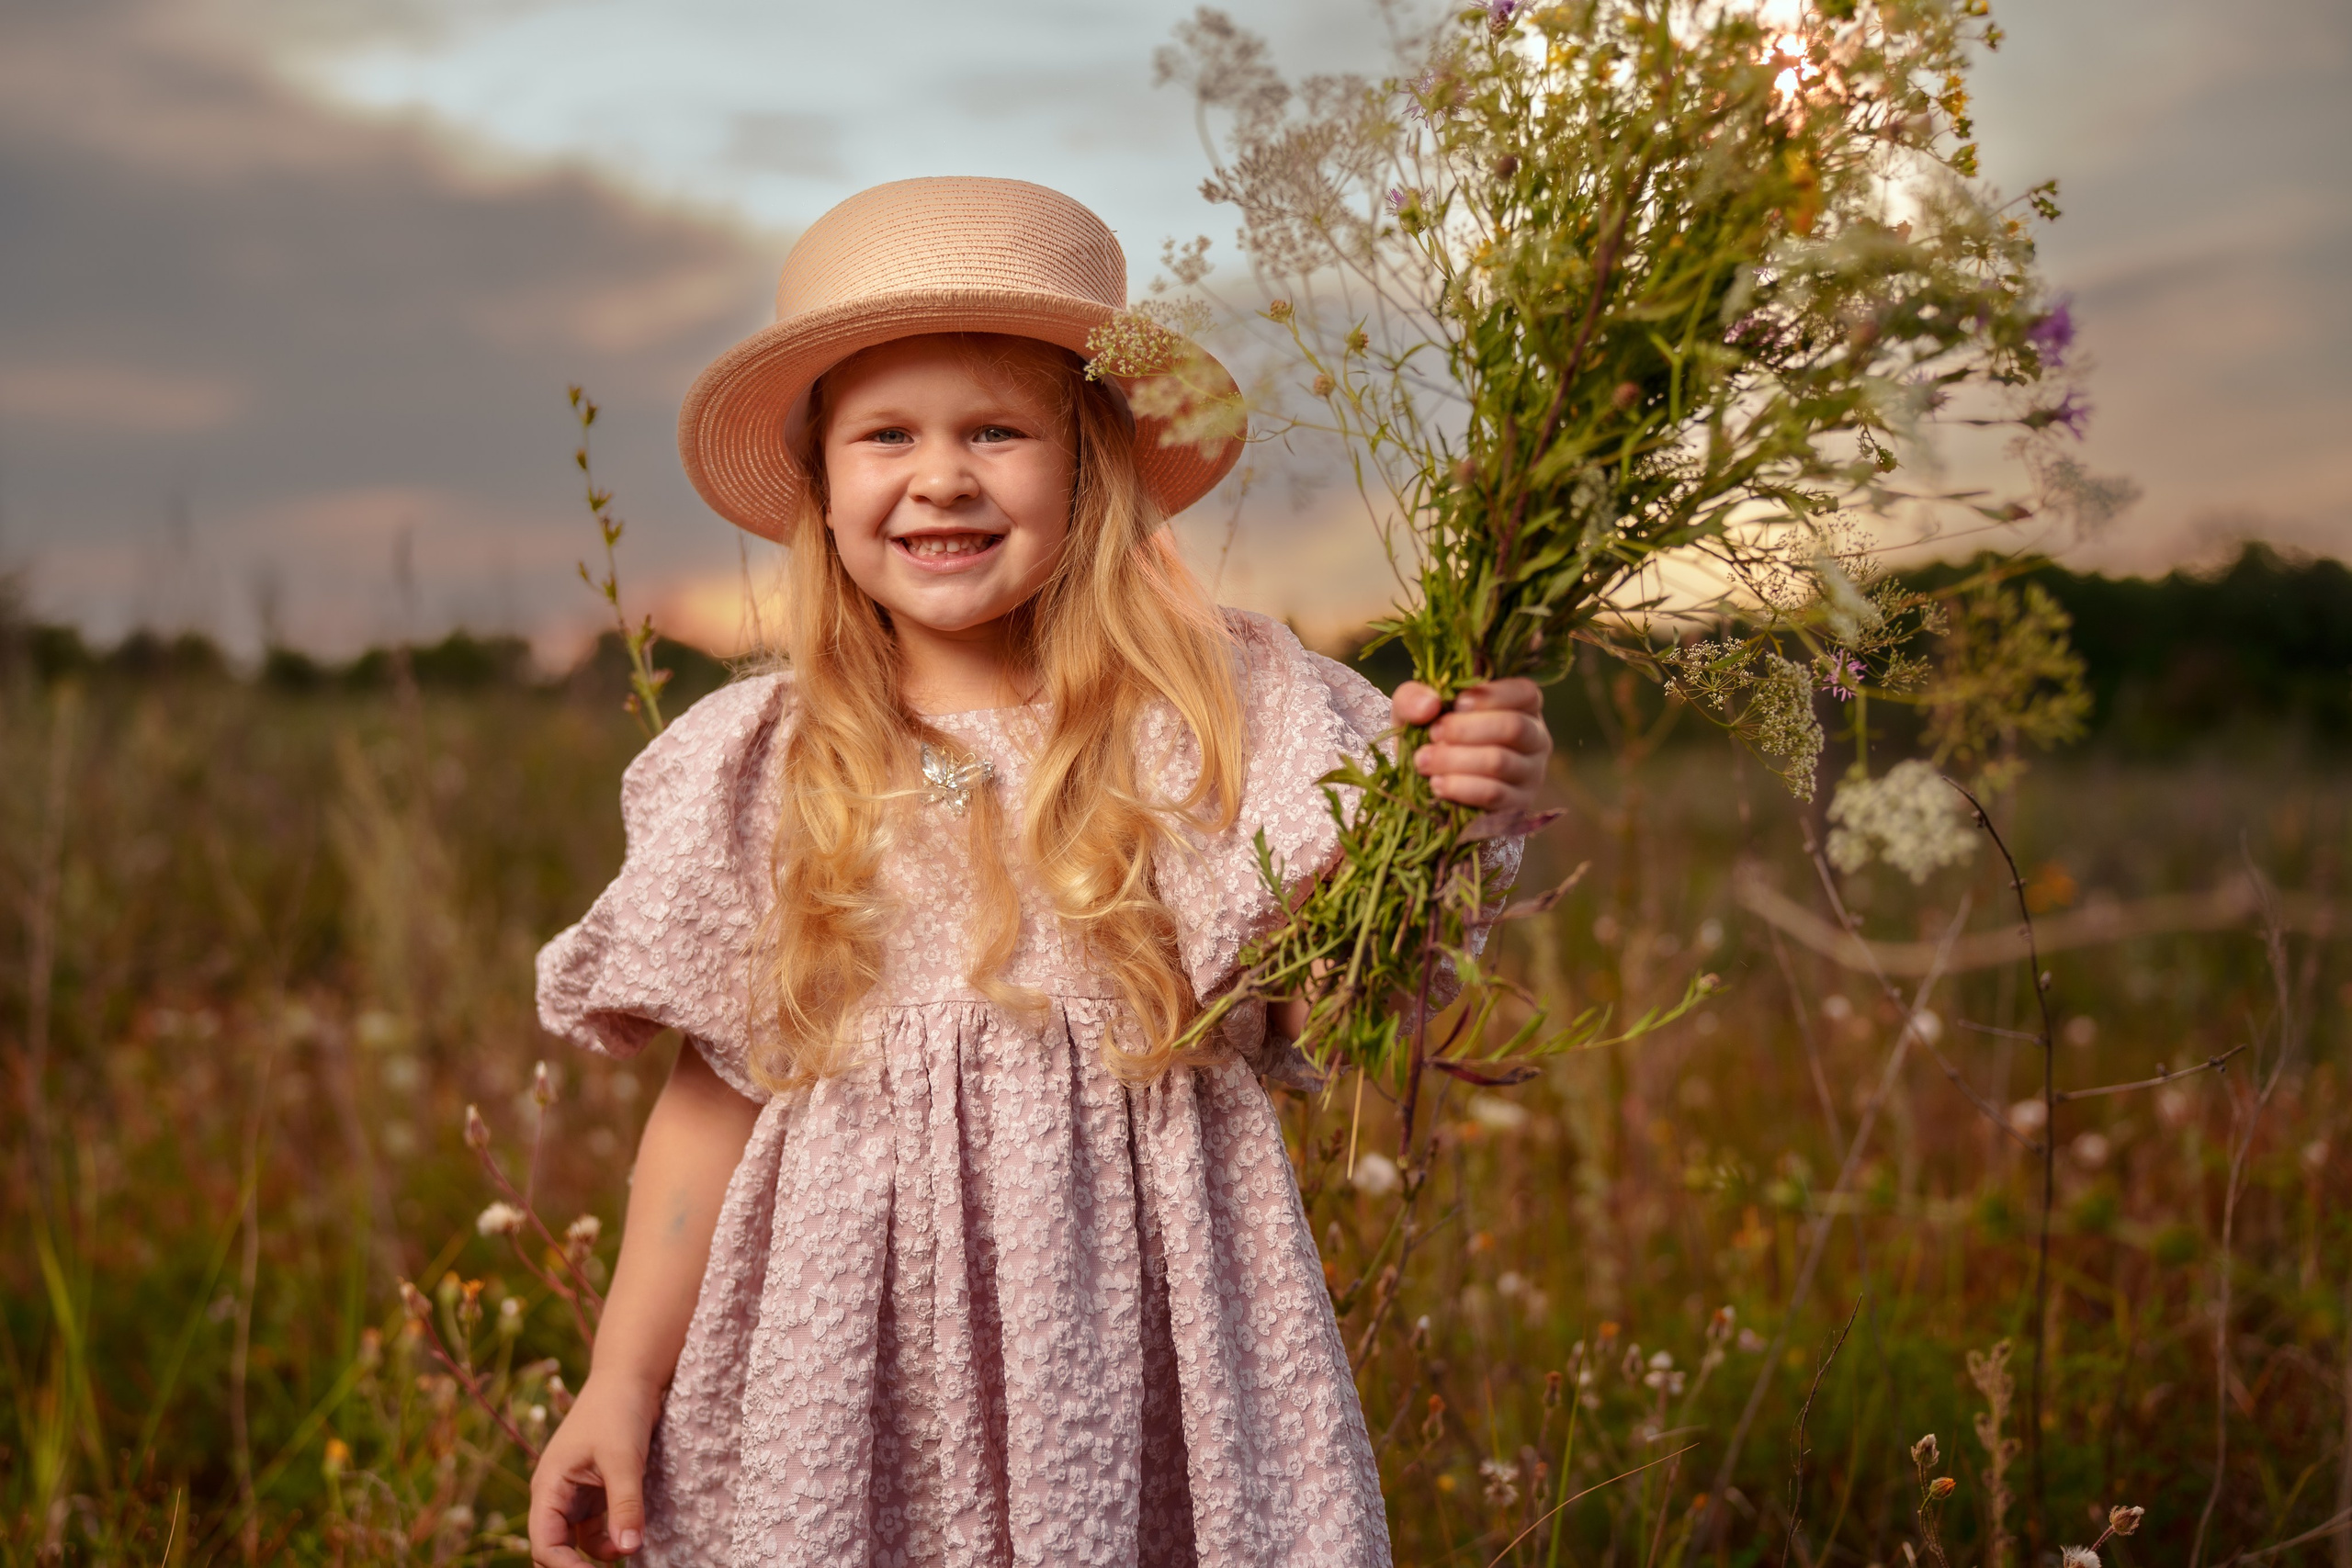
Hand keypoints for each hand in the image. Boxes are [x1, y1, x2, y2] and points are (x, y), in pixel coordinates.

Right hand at [530, 1374, 656, 1564]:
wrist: (630, 1378)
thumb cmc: (618, 1410)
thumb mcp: (623, 1458)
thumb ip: (625, 1504)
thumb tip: (627, 1549)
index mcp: (548, 1486)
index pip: (544, 1542)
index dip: (564, 1567)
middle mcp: (556, 1495)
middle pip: (555, 1547)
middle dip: (576, 1566)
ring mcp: (576, 1495)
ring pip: (579, 1541)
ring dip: (601, 1551)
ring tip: (630, 1547)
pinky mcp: (597, 1492)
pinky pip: (598, 1526)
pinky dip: (613, 1536)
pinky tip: (632, 1537)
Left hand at [1393, 678, 1551, 811]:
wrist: (1423, 780)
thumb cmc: (1430, 733)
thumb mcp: (1416, 708)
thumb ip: (1414, 696)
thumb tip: (1429, 705)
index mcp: (1522, 705)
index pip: (1525, 693)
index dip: (1491, 696)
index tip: (1456, 704)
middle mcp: (1535, 738)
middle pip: (1513, 727)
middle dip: (1466, 730)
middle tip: (1433, 734)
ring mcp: (1531, 773)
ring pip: (1500, 762)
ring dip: (1455, 760)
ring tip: (1424, 760)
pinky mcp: (1518, 804)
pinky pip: (1493, 794)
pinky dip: (1461, 788)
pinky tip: (1437, 784)